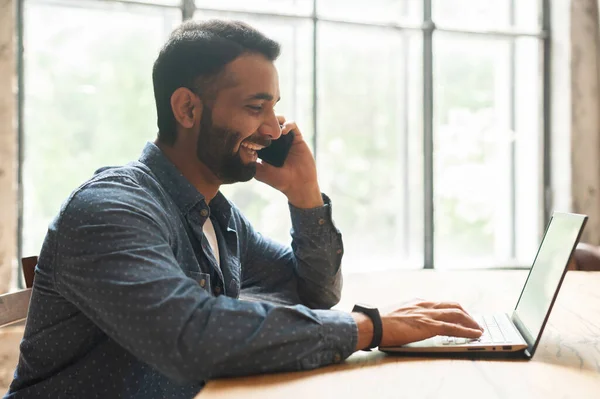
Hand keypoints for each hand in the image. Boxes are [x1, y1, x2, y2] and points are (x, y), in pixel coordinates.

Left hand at [254, 116, 323, 208]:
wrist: (298, 184)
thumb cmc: (278, 180)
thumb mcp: (259, 172)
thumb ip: (249, 162)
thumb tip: (240, 147)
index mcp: (265, 148)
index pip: (257, 132)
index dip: (254, 128)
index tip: (250, 128)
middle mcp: (275, 141)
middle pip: (268, 123)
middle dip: (264, 120)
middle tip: (261, 124)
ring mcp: (286, 138)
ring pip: (279, 121)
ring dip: (275, 119)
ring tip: (272, 127)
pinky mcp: (297, 138)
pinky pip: (292, 125)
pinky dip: (287, 124)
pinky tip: (283, 131)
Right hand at [353, 299, 483, 350]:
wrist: (373, 323)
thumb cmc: (380, 321)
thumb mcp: (397, 313)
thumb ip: (408, 315)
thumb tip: (410, 322)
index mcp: (417, 302)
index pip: (441, 304)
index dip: (454, 310)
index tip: (461, 316)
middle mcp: (425, 305)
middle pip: (453, 306)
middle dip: (467, 314)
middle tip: (474, 323)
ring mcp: (428, 314)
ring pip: (457, 314)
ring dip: (471, 322)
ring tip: (479, 329)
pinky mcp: (429, 325)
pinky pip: (453, 327)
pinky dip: (467, 331)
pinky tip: (475, 334)